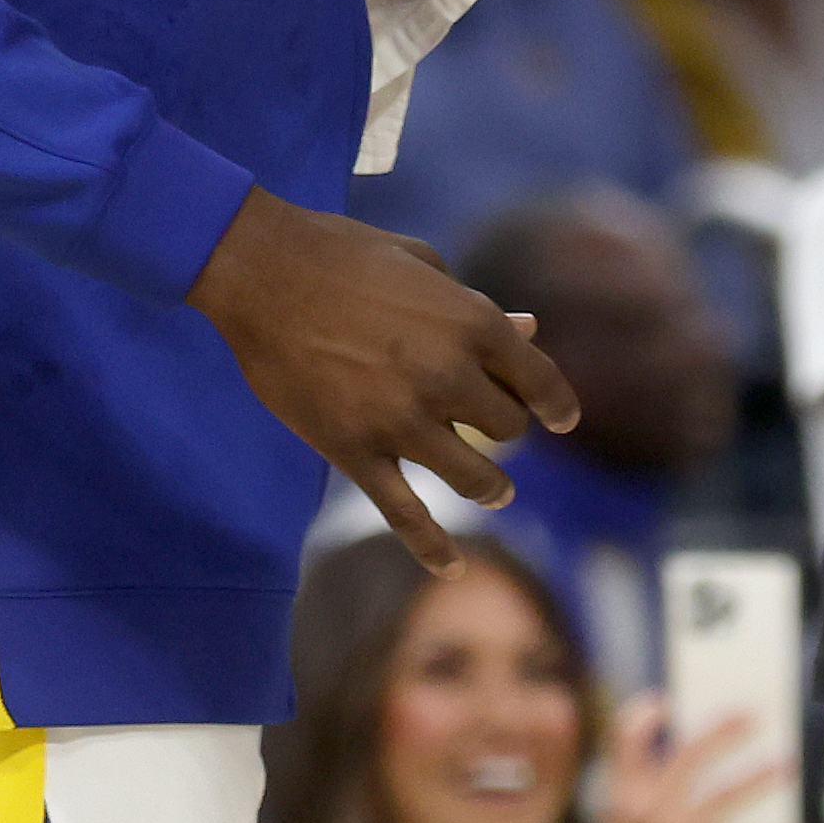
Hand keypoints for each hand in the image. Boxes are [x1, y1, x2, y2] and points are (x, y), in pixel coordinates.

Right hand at [188, 187, 572, 566]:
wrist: (261, 272)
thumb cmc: (344, 255)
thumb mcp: (424, 264)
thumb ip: (476, 306)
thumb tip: (528, 329)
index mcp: (473, 324)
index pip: (540, 381)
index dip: (557, 405)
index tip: (562, 421)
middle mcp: (448, 376)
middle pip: (507, 429)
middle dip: (504, 429)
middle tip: (490, 429)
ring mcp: (401, 420)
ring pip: (474, 477)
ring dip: (490, 487)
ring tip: (494, 490)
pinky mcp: (353, 451)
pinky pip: (403, 513)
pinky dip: (430, 546)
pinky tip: (450, 567)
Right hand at [561, 696, 780, 822]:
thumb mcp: (622, 820)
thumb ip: (648, 788)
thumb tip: (694, 754)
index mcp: (620, 790)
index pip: (625, 733)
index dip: (646, 711)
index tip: (669, 702)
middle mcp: (644, 805)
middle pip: (691, 750)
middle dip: (726, 729)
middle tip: (754, 714)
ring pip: (728, 792)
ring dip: (761, 776)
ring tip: (785, 762)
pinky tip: (780, 817)